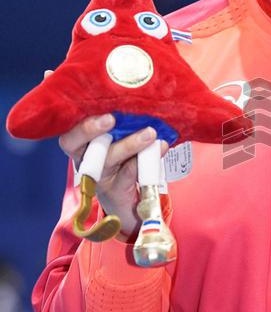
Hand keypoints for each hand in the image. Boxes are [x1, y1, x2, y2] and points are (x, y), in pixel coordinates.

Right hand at [58, 114, 167, 238]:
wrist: (130, 203)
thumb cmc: (122, 163)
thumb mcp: (119, 143)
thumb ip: (125, 127)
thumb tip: (143, 108)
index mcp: (82, 147)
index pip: (70, 137)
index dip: (81, 126)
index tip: (102, 114)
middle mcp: (86, 162)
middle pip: (81, 146)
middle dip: (92, 130)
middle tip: (111, 119)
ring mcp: (100, 178)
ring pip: (109, 158)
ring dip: (129, 144)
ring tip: (150, 133)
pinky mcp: (116, 191)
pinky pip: (129, 173)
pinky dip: (145, 160)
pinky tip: (158, 148)